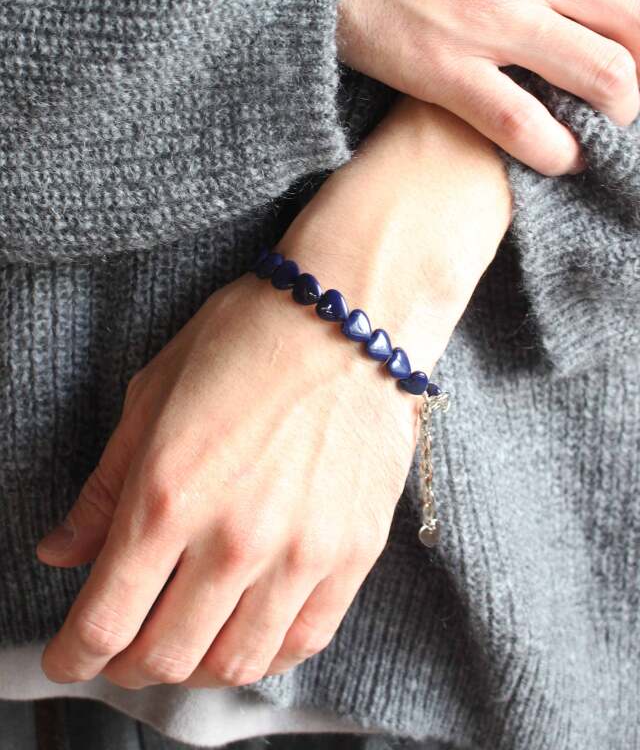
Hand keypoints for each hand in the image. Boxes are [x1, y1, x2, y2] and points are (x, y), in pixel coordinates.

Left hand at [36, 271, 418, 687]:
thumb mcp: (153, 397)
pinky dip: (266, 656)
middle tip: (124, 652)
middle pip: (168, 656)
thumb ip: (106, 488)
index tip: (71, 657)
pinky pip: (306, 638)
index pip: (106, 618)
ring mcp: (303, 550)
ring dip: (197, 670)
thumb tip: (62, 552)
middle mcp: (235, 538)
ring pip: (238, 662)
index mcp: (169, 494)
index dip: (75, 654)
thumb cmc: (246, 340)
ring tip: (186, 648)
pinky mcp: (356, 551)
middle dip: (131, 667)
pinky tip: (248, 636)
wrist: (350, 318)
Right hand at [338, 0, 639, 174]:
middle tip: (626, 107)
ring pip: (600, 73)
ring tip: (600, 136)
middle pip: (633, 26)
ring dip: (617, 114)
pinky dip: (555, 150)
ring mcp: (489, 25)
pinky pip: (520, 121)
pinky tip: (562, 161)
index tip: (637, 66)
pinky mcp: (444, 71)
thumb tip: (568, 21)